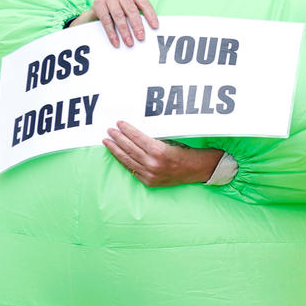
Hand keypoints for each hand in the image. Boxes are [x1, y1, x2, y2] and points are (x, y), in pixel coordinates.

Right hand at [71, 0, 157, 46]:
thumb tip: (151, 30)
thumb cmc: (120, 9)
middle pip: (131, 9)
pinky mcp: (98, 3)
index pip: (144, 3)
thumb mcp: (130, 9)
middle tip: (141, 37)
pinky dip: (111, 33)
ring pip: (118, 15)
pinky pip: (106, 20)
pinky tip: (116, 42)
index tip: (155, 27)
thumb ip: (139, 15)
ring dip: (124, 31)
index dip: (150, 15)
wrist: (99, 8)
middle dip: (137, 25)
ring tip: (129, 42)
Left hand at [103, 121, 221, 186]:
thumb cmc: (186, 152)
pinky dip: (124, 161)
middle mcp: (153, 164)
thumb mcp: (170, 142)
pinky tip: (118, 155)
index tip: (119, 123)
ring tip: (108, 142)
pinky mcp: (149, 182)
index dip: (127, 130)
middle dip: (118, 138)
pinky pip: (133, 170)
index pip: (137, 138)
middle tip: (109, 130)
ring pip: (127, 160)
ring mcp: (150, 174)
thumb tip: (133, 133)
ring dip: (116, 150)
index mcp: (159, 151)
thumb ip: (152, 140)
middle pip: (129, 149)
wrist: (197, 170)